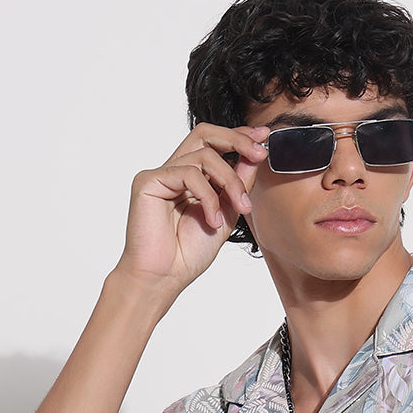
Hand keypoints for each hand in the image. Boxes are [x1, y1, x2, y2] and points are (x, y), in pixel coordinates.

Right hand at [115, 121, 269, 293]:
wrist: (163, 278)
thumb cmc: (188, 254)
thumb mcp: (225, 215)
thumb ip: (238, 186)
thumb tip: (254, 156)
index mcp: (190, 178)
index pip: (213, 144)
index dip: (238, 136)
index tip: (264, 137)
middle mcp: (174, 171)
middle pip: (204, 134)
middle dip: (236, 139)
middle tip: (259, 154)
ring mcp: (161, 175)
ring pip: (204, 156)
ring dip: (230, 181)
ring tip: (240, 208)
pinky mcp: (149, 181)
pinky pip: (189, 173)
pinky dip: (208, 196)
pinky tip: (213, 219)